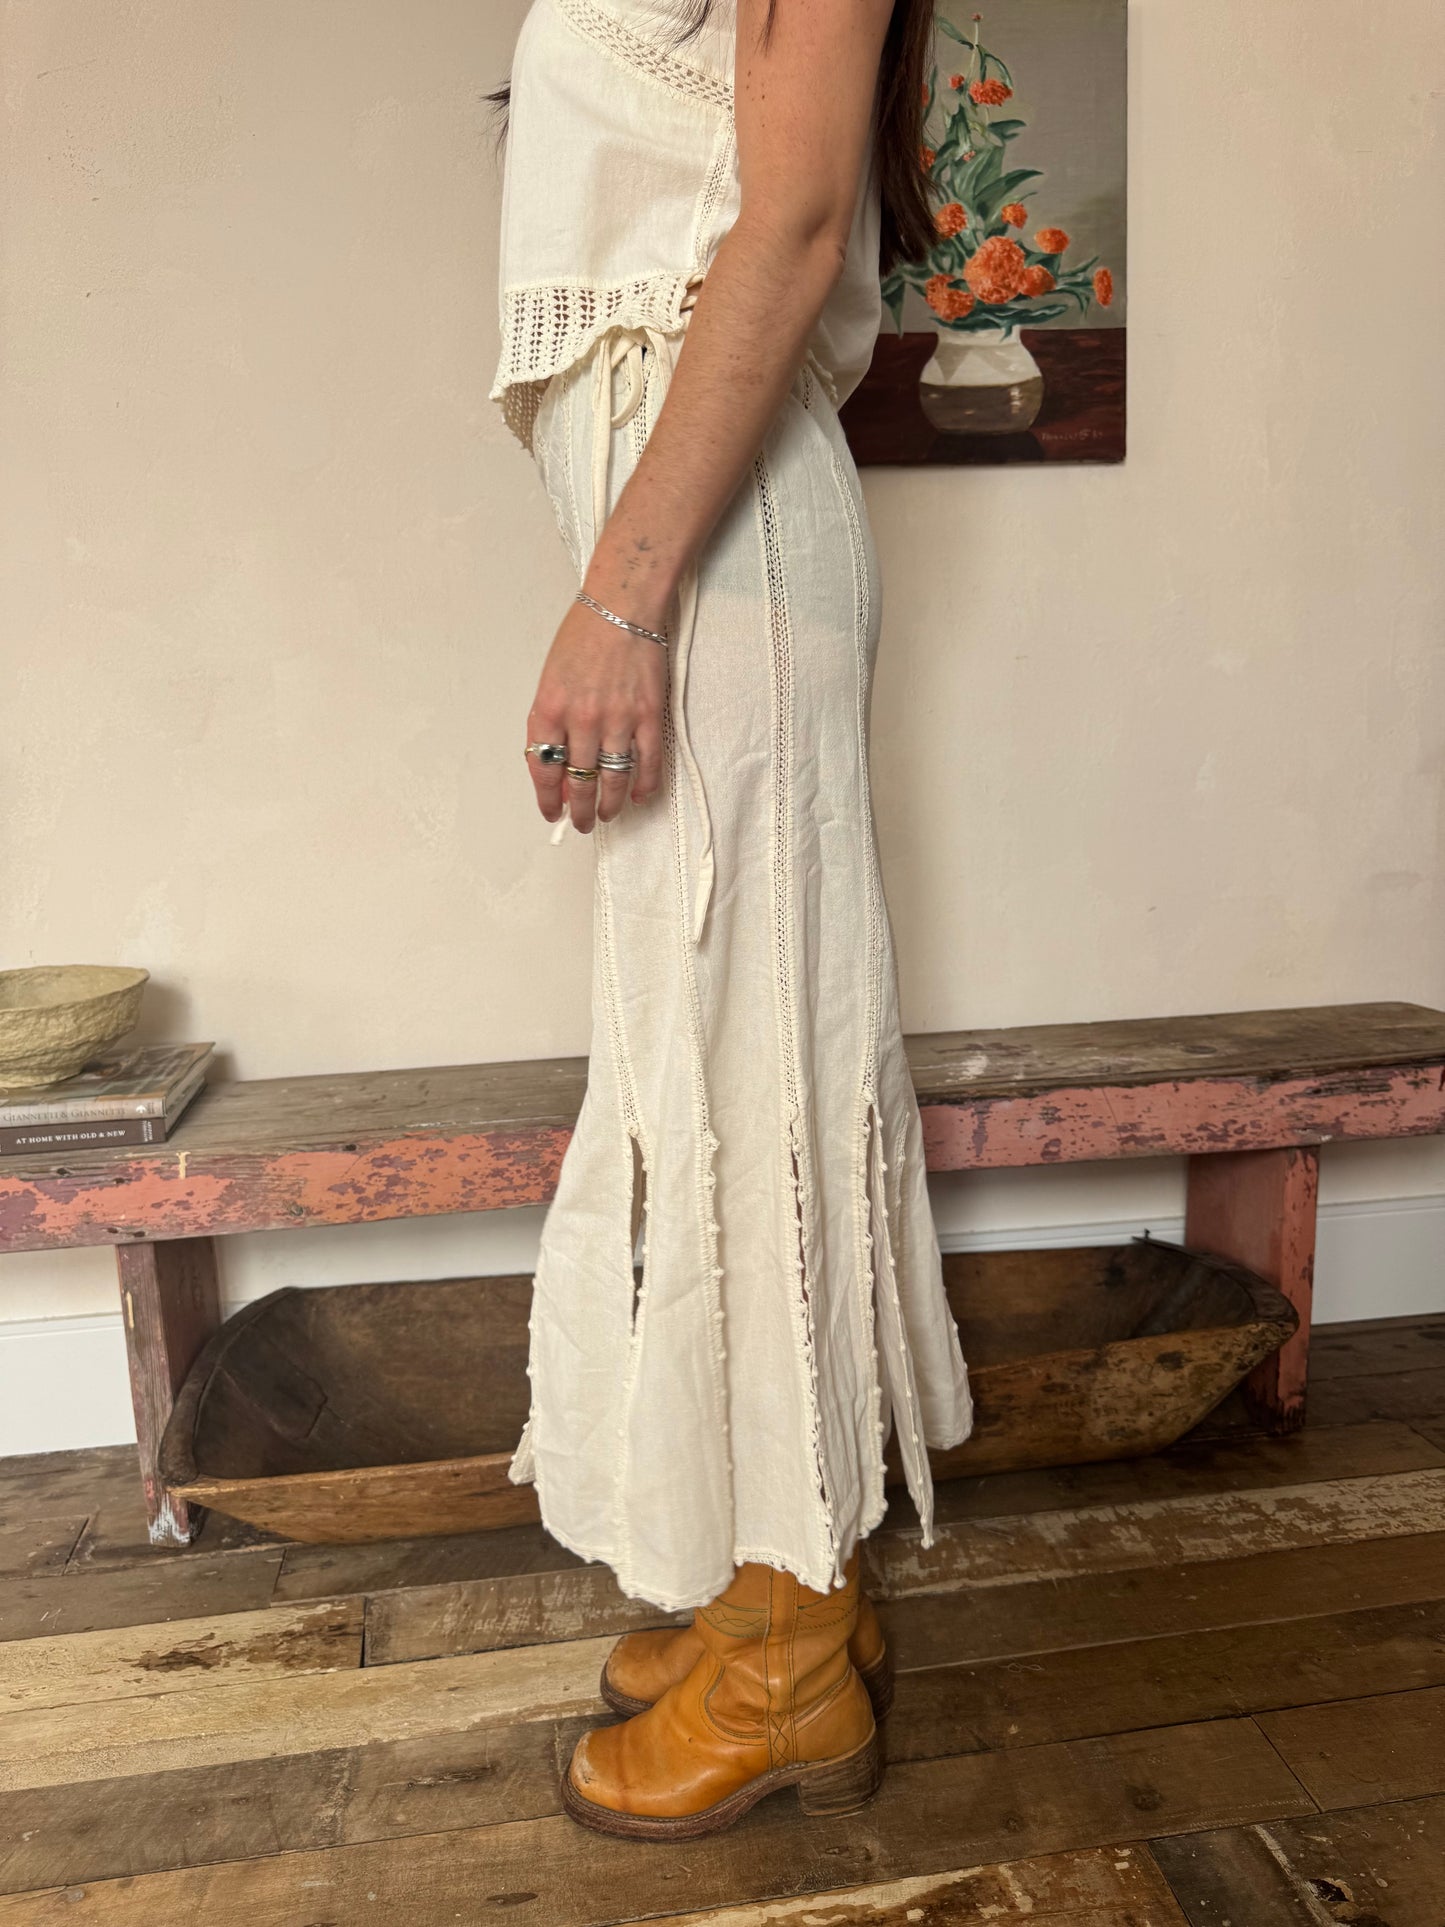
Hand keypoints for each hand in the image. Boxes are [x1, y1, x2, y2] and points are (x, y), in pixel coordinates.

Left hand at [525, 596, 666, 832]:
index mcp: (549, 709)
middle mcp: (581, 719)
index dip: (547, 799)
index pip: (543, 770)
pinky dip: (644, 786)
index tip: (551, 812)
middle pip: (578, 782)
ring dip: (608, 805)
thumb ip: (550, 725)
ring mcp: (618, 720)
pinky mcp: (648, 716)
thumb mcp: (550, 681)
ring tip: (605, 815)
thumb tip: (559, 767)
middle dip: (578, 811)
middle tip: (580, 823)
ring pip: (613, 780)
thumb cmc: (582, 638)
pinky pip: (647, 764)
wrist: (621, 608)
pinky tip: (638, 797)